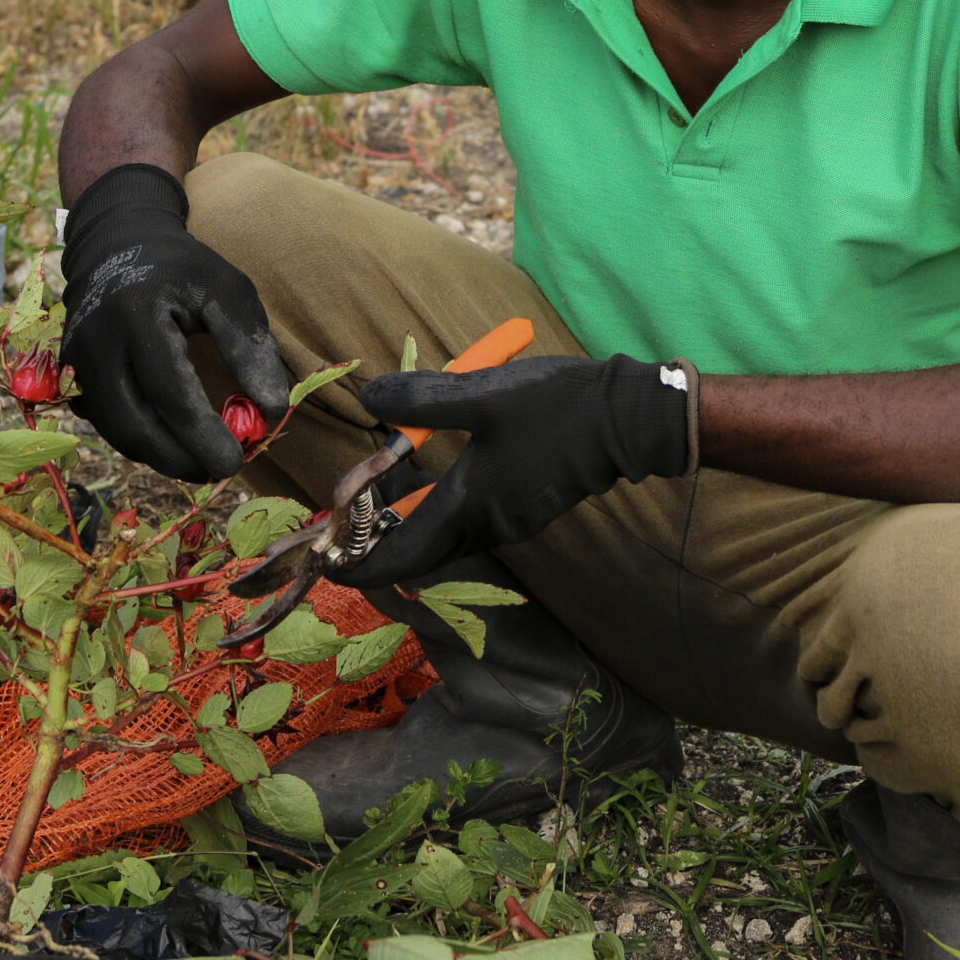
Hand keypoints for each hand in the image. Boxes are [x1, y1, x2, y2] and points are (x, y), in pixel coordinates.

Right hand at [59, 163, 289, 480]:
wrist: (118, 243)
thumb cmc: (183, 268)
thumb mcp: (227, 290)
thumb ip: (249, 347)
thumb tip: (272, 410)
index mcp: (136, 312)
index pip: (168, 389)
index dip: (201, 432)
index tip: (236, 460)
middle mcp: (96, 340)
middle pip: (132, 422)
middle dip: (179, 457)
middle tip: (221, 470)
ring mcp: (76, 359)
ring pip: (115, 430)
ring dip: (160, 455)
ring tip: (203, 463)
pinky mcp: (70, 373)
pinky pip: (105, 421)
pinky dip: (141, 440)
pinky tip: (174, 443)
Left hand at [342, 352, 692, 588]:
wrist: (628, 418)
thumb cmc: (554, 408)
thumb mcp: (481, 393)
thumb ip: (422, 399)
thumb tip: (369, 398)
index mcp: (469, 506)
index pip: (402, 557)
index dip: (362, 566)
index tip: (331, 561)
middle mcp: (489, 525)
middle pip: (424, 551)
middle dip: (383, 541)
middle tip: (353, 517)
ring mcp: (515, 520)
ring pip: (450, 534)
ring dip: (416, 520)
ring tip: (391, 485)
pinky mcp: (532, 505)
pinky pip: (475, 519)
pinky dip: (447, 506)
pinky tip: (446, 468)